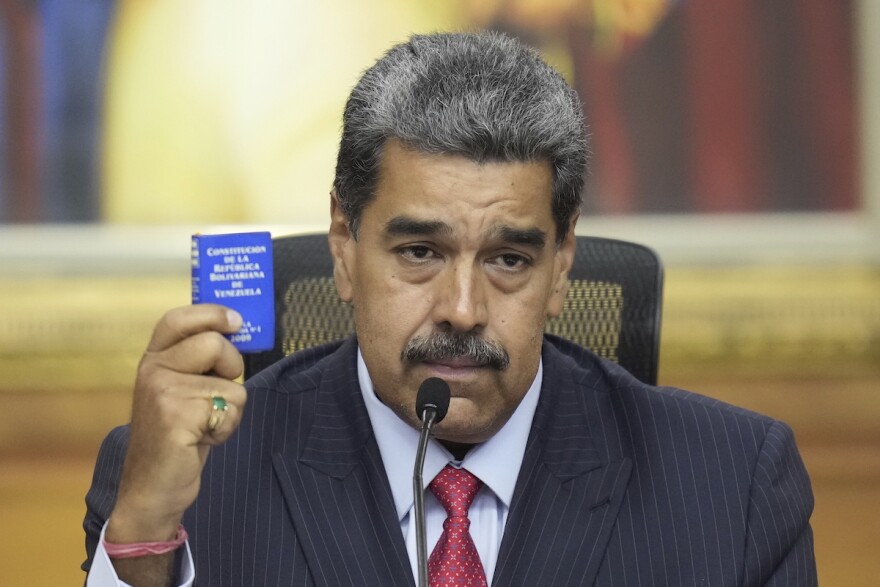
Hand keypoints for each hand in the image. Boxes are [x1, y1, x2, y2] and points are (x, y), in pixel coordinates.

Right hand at [106, 304, 245, 543]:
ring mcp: (161, 392)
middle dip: (231, 368)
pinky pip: (229, 410)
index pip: (178, 319)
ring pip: (230, 384)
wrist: (152, 488)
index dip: (211, 313)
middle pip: (215, 344)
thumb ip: (199, 362)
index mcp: (154, 359)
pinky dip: (225, 429)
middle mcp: (152, 370)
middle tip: (215, 395)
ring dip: (229, 410)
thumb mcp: (181, 391)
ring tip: (202, 426)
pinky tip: (200, 440)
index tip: (236, 321)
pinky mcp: (175, 416)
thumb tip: (238, 329)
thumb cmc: (178, 437)